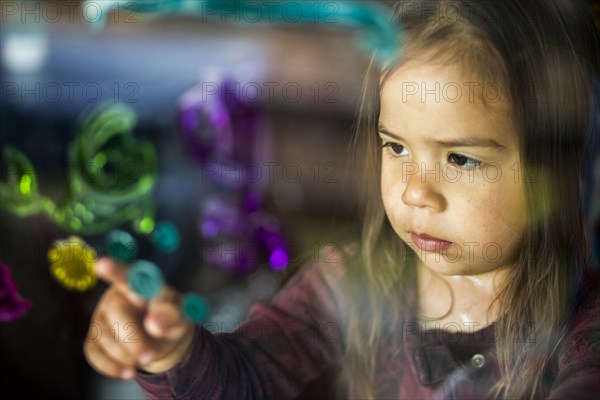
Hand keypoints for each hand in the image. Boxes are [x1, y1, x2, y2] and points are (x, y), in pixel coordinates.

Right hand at [84, 257, 194, 378]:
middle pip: (117, 314)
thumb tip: (155, 324)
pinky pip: (94, 354)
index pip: (128, 275)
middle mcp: (116, 296)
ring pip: (105, 338)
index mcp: (141, 284)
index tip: (102, 264)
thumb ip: (173, 316)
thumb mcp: (182, 316)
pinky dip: (112, 367)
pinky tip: (128, 371)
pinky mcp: (93, 337)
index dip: (115, 270)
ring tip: (147, 355)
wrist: (163, 339)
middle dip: (134, 339)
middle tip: (150, 355)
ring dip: (128, 355)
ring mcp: (101, 316)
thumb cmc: (172, 319)